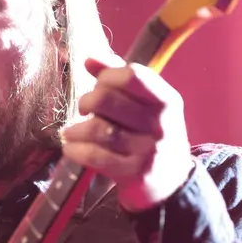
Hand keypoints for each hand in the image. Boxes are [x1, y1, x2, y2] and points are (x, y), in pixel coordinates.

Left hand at [59, 55, 191, 210]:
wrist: (171, 184)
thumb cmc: (152, 137)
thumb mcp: (147, 106)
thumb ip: (120, 79)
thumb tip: (89, 58)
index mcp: (166, 100)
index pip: (131, 75)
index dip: (106, 76)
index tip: (98, 85)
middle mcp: (160, 124)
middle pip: (107, 100)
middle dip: (86, 102)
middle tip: (84, 110)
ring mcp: (148, 150)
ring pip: (97, 129)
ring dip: (75, 129)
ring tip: (71, 132)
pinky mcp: (133, 173)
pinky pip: (94, 156)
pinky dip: (75, 150)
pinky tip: (71, 148)